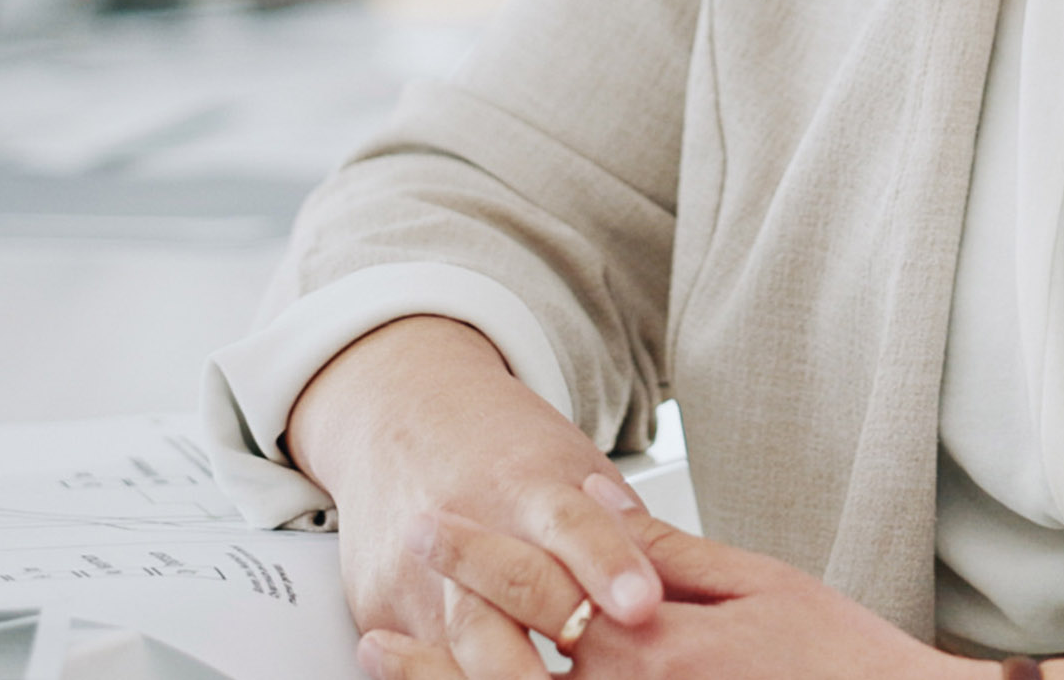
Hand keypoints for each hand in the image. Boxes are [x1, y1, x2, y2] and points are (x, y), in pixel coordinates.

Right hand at [290, 316, 664, 679]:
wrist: (398, 410)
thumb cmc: (501, 448)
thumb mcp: (571, 466)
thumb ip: (624, 530)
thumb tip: (684, 594)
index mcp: (527, 484)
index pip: (573, 527)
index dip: (608, 566)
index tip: (643, 605)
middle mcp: (467, 527)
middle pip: (502, 600)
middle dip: (541, 649)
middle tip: (583, 678)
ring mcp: (416, 573)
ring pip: (454, 647)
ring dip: (494, 676)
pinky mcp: (380, 608)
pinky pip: (422, 664)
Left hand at [376, 520, 986, 679]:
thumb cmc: (839, 659)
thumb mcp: (759, 583)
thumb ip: (667, 550)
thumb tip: (602, 503)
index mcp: (656, 643)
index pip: (544, 592)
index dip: (482, 559)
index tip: (438, 530)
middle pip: (508, 674)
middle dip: (437, 650)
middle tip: (378, 627)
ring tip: (390, 671)